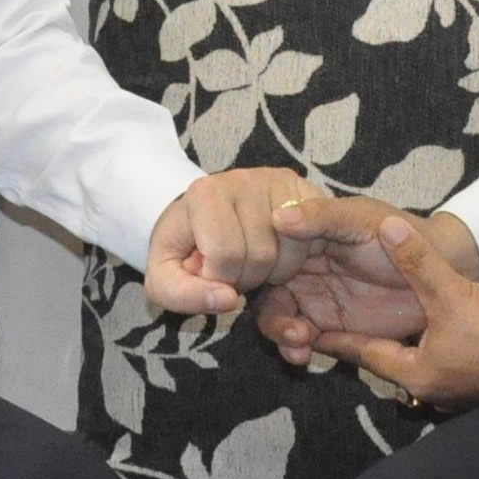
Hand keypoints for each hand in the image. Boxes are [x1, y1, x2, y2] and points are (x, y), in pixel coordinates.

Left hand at [144, 168, 329, 315]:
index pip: (224, 255)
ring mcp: (276, 180)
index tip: (209, 273)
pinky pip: (312, 238)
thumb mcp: (166, 280)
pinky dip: (294, 260)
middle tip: (232, 269)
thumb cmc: (184, 250)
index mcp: (204, 193)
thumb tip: (228, 299)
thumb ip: (185, 296)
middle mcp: (242, 178)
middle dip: (247, 277)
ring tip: (250, 261)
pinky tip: (274, 253)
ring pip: (290, 250)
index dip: (219, 279)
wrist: (201, 219)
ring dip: (273, 272)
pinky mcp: (302, 188)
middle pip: (260, 253)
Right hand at [258, 197, 478, 364]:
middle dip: (270, 316)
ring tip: (299, 344)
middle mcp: (301, 269)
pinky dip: (296, 350)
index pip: (262, 254)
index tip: (253, 289)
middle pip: (265, 294)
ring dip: (281, 335)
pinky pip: (302, 341)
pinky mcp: (330, 327)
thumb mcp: (359, 218)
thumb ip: (321, 217)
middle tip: (289, 329)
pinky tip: (304, 356)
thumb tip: (277, 218)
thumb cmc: (401, 232)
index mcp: (302, 236)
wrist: (440, 269)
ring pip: (280, 320)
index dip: (252, 273)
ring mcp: (314, 299)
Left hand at [342, 215, 478, 408]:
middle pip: (385, 361)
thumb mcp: (454, 294)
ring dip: (396, 345)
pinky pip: (438, 364)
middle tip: (334, 323)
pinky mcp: (474, 383)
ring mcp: (453, 390)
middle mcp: (427, 387)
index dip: (335, 338)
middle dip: (363, 342)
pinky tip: (428, 334)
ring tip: (378, 324)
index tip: (307, 330)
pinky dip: (425, 348)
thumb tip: (388, 227)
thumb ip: (418, 261)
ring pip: (412, 364)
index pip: (362, 353)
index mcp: (414, 372)